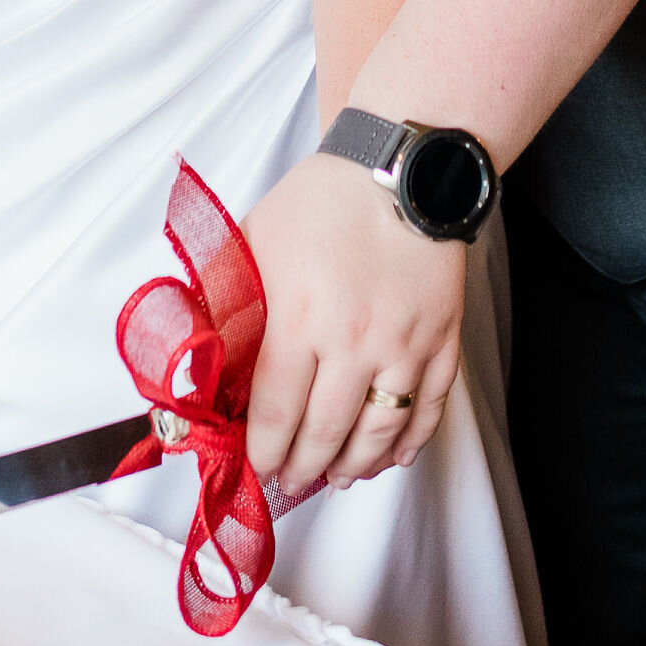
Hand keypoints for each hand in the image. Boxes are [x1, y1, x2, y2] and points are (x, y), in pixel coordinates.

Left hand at [243, 153, 463, 492]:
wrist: (403, 165)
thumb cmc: (323, 199)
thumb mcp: (253, 242)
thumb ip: (226, 304)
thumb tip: (203, 358)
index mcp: (300, 320)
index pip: (275, 414)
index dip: (262, 452)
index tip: (255, 465)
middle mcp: (354, 343)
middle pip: (325, 434)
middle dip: (301, 468)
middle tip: (289, 480)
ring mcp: (404, 344)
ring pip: (379, 433)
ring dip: (354, 466)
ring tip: (336, 477)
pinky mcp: (442, 338)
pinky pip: (429, 407)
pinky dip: (410, 440)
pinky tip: (392, 456)